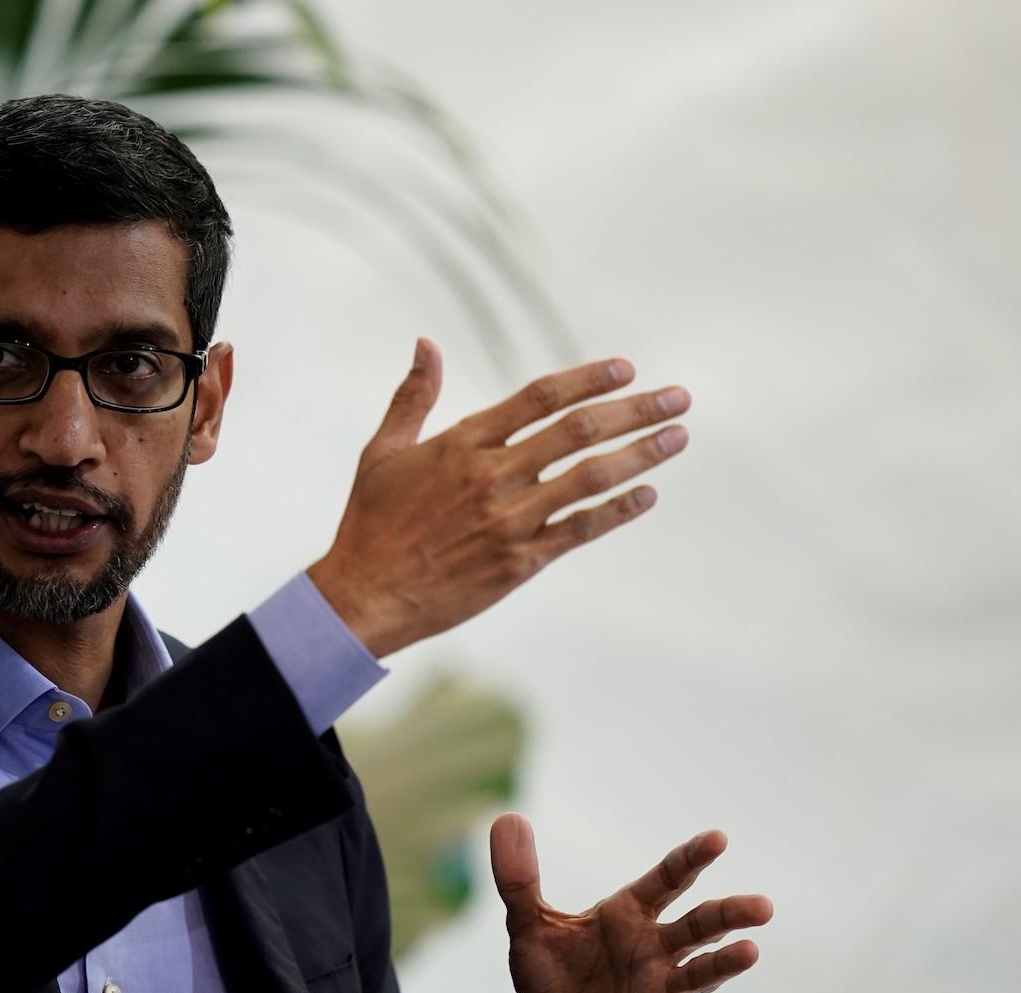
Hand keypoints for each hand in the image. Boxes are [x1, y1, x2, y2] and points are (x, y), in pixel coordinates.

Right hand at [307, 339, 690, 656]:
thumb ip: (413, 397)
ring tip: (678, 436)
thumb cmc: (369, 524)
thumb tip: (425, 344)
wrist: (364, 597)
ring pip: (592, 477)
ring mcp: (509, 521)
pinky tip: (647, 494)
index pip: (540, 397)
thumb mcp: (381, 452)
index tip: (627, 368)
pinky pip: (581, 530)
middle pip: (580, 431)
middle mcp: (492, 477)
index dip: (588, 378)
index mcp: (462, 444)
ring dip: (642, 454)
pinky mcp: (519, 562)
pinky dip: (619, 511)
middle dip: (637, 409)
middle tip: (679, 396)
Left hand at [492, 814, 771, 992]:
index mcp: (627, 917)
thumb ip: (518, 879)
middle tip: (763, 906)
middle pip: (698, 927)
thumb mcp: (527, 926)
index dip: (691, 860)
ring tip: (750, 952)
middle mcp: (652, 951)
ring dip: (723, 965)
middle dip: (728, 915)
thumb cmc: (550, 978)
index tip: (718, 838)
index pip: (666, 881)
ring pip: (698, 974)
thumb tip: (507, 818)